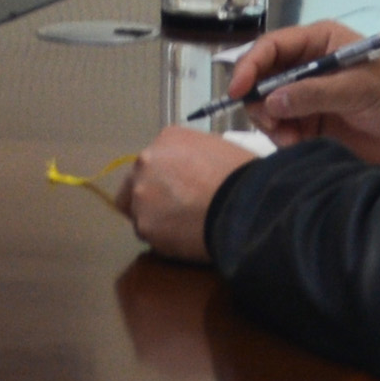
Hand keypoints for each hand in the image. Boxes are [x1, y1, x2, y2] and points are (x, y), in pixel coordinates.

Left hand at [120, 122, 249, 257]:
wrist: (245, 204)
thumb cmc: (240, 175)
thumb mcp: (216, 149)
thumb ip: (191, 158)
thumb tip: (189, 173)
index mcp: (165, 140)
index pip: (152, 161)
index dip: (164, 179)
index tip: (178, 190)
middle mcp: (145, 163)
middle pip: (135, 185)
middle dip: (150, 198)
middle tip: (173, 212)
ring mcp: (141, 196)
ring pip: (140, 212)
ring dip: (156, 220)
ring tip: (184, 229)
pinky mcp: (145, 226)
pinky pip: (150, 236)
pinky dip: (164, 240)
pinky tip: (186, 240)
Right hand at [221, 20, 379, 164]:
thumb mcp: (358, 88)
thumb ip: (315, 93)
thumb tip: (271, 101)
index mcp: (318, 43)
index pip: (271, 47)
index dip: (249, 66)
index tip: (238, 90)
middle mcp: (306, 66)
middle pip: (261, 78)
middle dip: (259, 101)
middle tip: (272, 123)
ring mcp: (307, 96)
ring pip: (268, 107)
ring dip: (272, 123)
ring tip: (291, 138)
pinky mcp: (311, 123)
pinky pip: (282, 129)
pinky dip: (283, 138)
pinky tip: (298, 144)